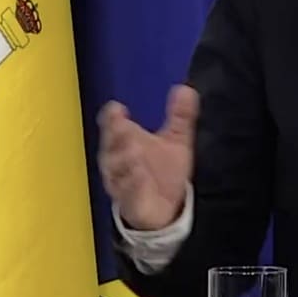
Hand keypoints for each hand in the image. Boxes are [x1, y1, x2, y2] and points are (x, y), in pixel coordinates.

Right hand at [97, 84, 199, 230]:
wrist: (165, 208)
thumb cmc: (163, 170)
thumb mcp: (176, 140)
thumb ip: (180, 116)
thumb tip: (186, 88)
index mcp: (125, 140)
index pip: (112, 125)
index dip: (112, 117)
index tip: (116, 108)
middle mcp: (117, 159)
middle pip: (111, 145)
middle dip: (116, 136)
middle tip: (123, 126)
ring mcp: (121, 181)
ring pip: (117, 169)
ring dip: (124, 160)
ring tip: (134, 151)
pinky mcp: (129, 201)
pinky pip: (128, 193)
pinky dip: (132, 184)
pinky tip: (139, 175)